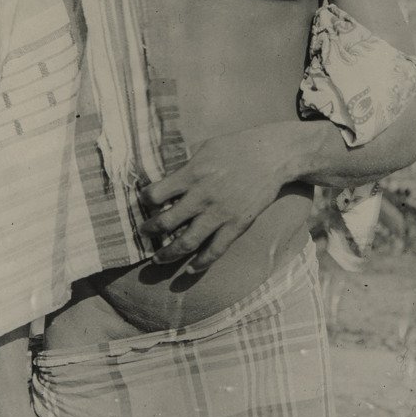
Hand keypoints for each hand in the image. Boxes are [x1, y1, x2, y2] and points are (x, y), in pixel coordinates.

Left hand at [139, 126, 288, 271]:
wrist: (272, 155)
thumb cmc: (237, 147)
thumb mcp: (205, 149)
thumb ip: (186, 167)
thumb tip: (168, 180)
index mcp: (191, 174)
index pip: (155, 194)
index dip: (144, 200)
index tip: (143, 203)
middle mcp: (202, 196)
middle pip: (166, 223)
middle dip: (149, 231)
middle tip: (143, 234)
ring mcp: (219, 214)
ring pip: (186, 243)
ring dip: (167, 254)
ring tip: (157, 259)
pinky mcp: (237, 225)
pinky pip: (215, 251)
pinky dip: (200, 264)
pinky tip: (190, 269)